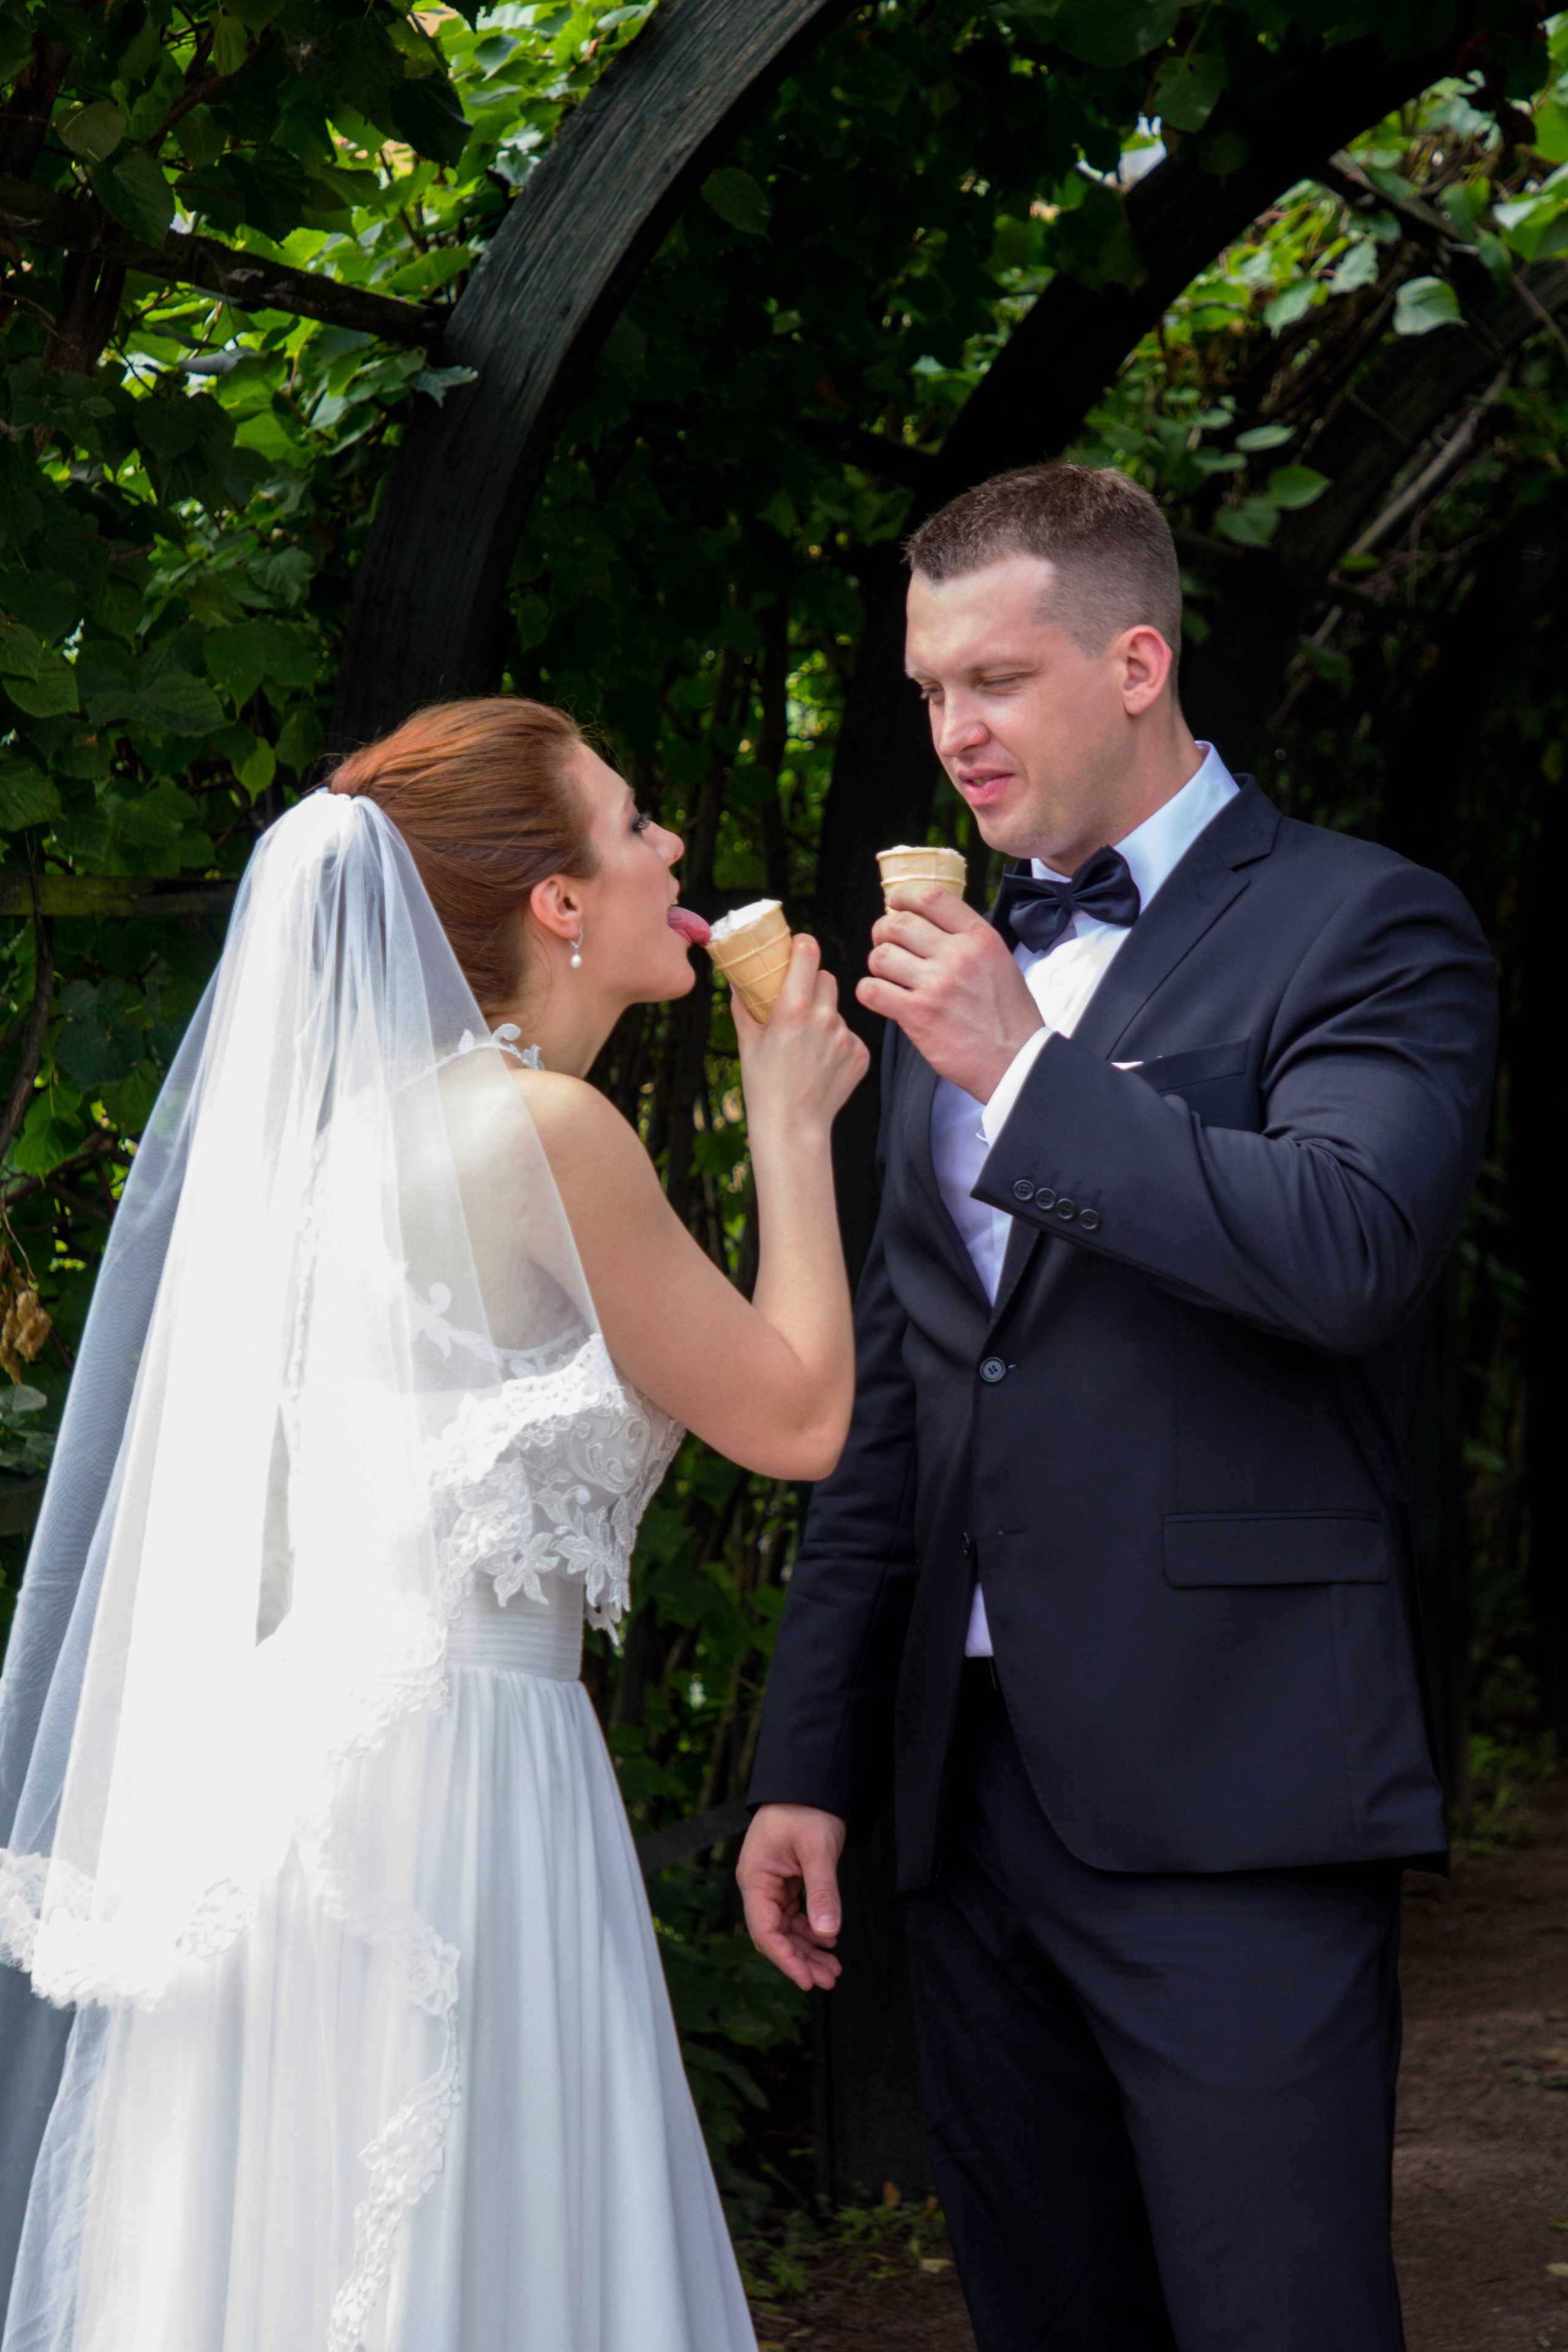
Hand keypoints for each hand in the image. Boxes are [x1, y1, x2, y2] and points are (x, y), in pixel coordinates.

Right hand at [734, 934, 869, 1141]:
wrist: (791, 1127)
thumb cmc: (763, 1085)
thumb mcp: (747, 1041)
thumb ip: (743, 1005)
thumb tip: (737, 980)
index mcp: (794, 1007)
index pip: (809, 953)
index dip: (803, 946)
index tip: (799, 948)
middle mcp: (825, 1017)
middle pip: (828, 978)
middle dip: (814, 984)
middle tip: (800, 1002)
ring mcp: (845, 1037)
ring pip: (838, 1011)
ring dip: (825, 1018)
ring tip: (807, 1046)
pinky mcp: (860, 1054)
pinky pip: (849, 1036)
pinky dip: (837, 1045)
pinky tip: (821, 1064)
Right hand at [736, 1802, 846, 1992]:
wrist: (808, 1782)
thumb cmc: (807, 1808)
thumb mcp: (818, 1849)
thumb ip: (822, 1891)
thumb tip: (828, 1933)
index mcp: (755, 1879)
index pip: (765, 1931)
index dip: (786, 1959)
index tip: (806, 1980)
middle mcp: (758, 1884)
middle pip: (775, 1934)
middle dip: (800, 1959)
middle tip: (829, 1978)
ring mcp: (770, 1883)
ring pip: (785, 1928)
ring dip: (806, 1948)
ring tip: (832, 1967)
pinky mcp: (784, 1880)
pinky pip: (793, 1914)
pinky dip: (809, 1929)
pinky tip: (828, 1939)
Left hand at [857, 883, 1042, 1101]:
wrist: (1016, 1060)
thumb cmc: (1008, 1016)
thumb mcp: (999, 962)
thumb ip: (967, 940)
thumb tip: (930, 923)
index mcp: (979, 938)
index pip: (931, 897)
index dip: (904, 895)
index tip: (894, 902)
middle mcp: (957, 956)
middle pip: (898, 923)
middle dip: (883, 931)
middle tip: (885, 944)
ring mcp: (936, 985)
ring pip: (881, 956)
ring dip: (877, 964)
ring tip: (887, 975)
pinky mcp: (918, 1015)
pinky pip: (872, 990)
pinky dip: (869, 991)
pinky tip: (880, 996)